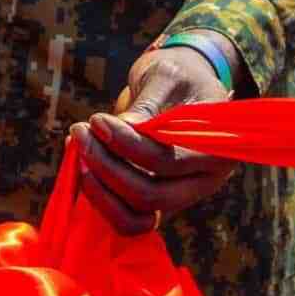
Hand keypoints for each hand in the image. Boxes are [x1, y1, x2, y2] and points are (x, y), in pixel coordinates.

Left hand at [72, 43, 238, 234]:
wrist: (181, 86)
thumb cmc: (178, 75)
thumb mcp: (167, 76)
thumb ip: (148, 104)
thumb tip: (124, 128)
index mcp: (217, 149)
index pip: (167, 161)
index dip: (126, 145)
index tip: (96, 120)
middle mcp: (203, 182)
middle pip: (150, 195)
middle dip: (107, 167)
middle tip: (79, 131)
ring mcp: (179, 197)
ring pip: (135, 217)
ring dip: (99, 189)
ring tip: (77, 150)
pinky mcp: (156, 204)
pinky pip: (126, 220)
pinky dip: (100, 200)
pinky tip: (82, 167)